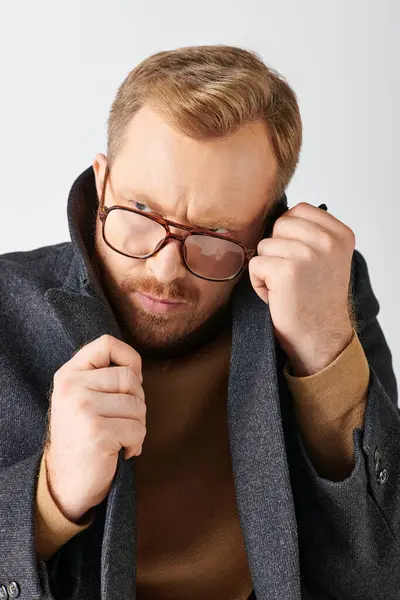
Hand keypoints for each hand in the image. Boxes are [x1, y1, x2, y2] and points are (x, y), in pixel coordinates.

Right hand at [45, 335, 145, 521]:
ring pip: (137, 405)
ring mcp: (83, 408)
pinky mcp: (97, 431)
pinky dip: (136, 443)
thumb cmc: (83, 436)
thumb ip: (102, 377)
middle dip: (138, 401)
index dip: (129, 358)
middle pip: (129, 377)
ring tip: (121, 438)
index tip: (131, 381)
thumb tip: (136, 368)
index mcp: (68, 374)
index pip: (106, 343)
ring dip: (138, 426)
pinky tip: (121, 451)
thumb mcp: (82, 397)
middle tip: (126, 420)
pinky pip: (137, 429)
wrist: (66, 482)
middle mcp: (71, 387)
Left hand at [249, 202, 354, 375]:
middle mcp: (328, 241)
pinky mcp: (286, 270)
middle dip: (276, 250)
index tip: (301, 261)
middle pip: (278, 225)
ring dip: (267, 268)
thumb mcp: (327, 257)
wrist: (320, 337)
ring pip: (264, 245)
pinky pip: (254, 264)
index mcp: (340, 234)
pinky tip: (277, 296)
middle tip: (292, 277)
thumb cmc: (317, 298)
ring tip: (285, 288)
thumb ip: (310, 233)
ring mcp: (307, 254)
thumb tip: (276, 214)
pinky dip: (258, 283)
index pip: (298, 210)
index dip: (288, 234)